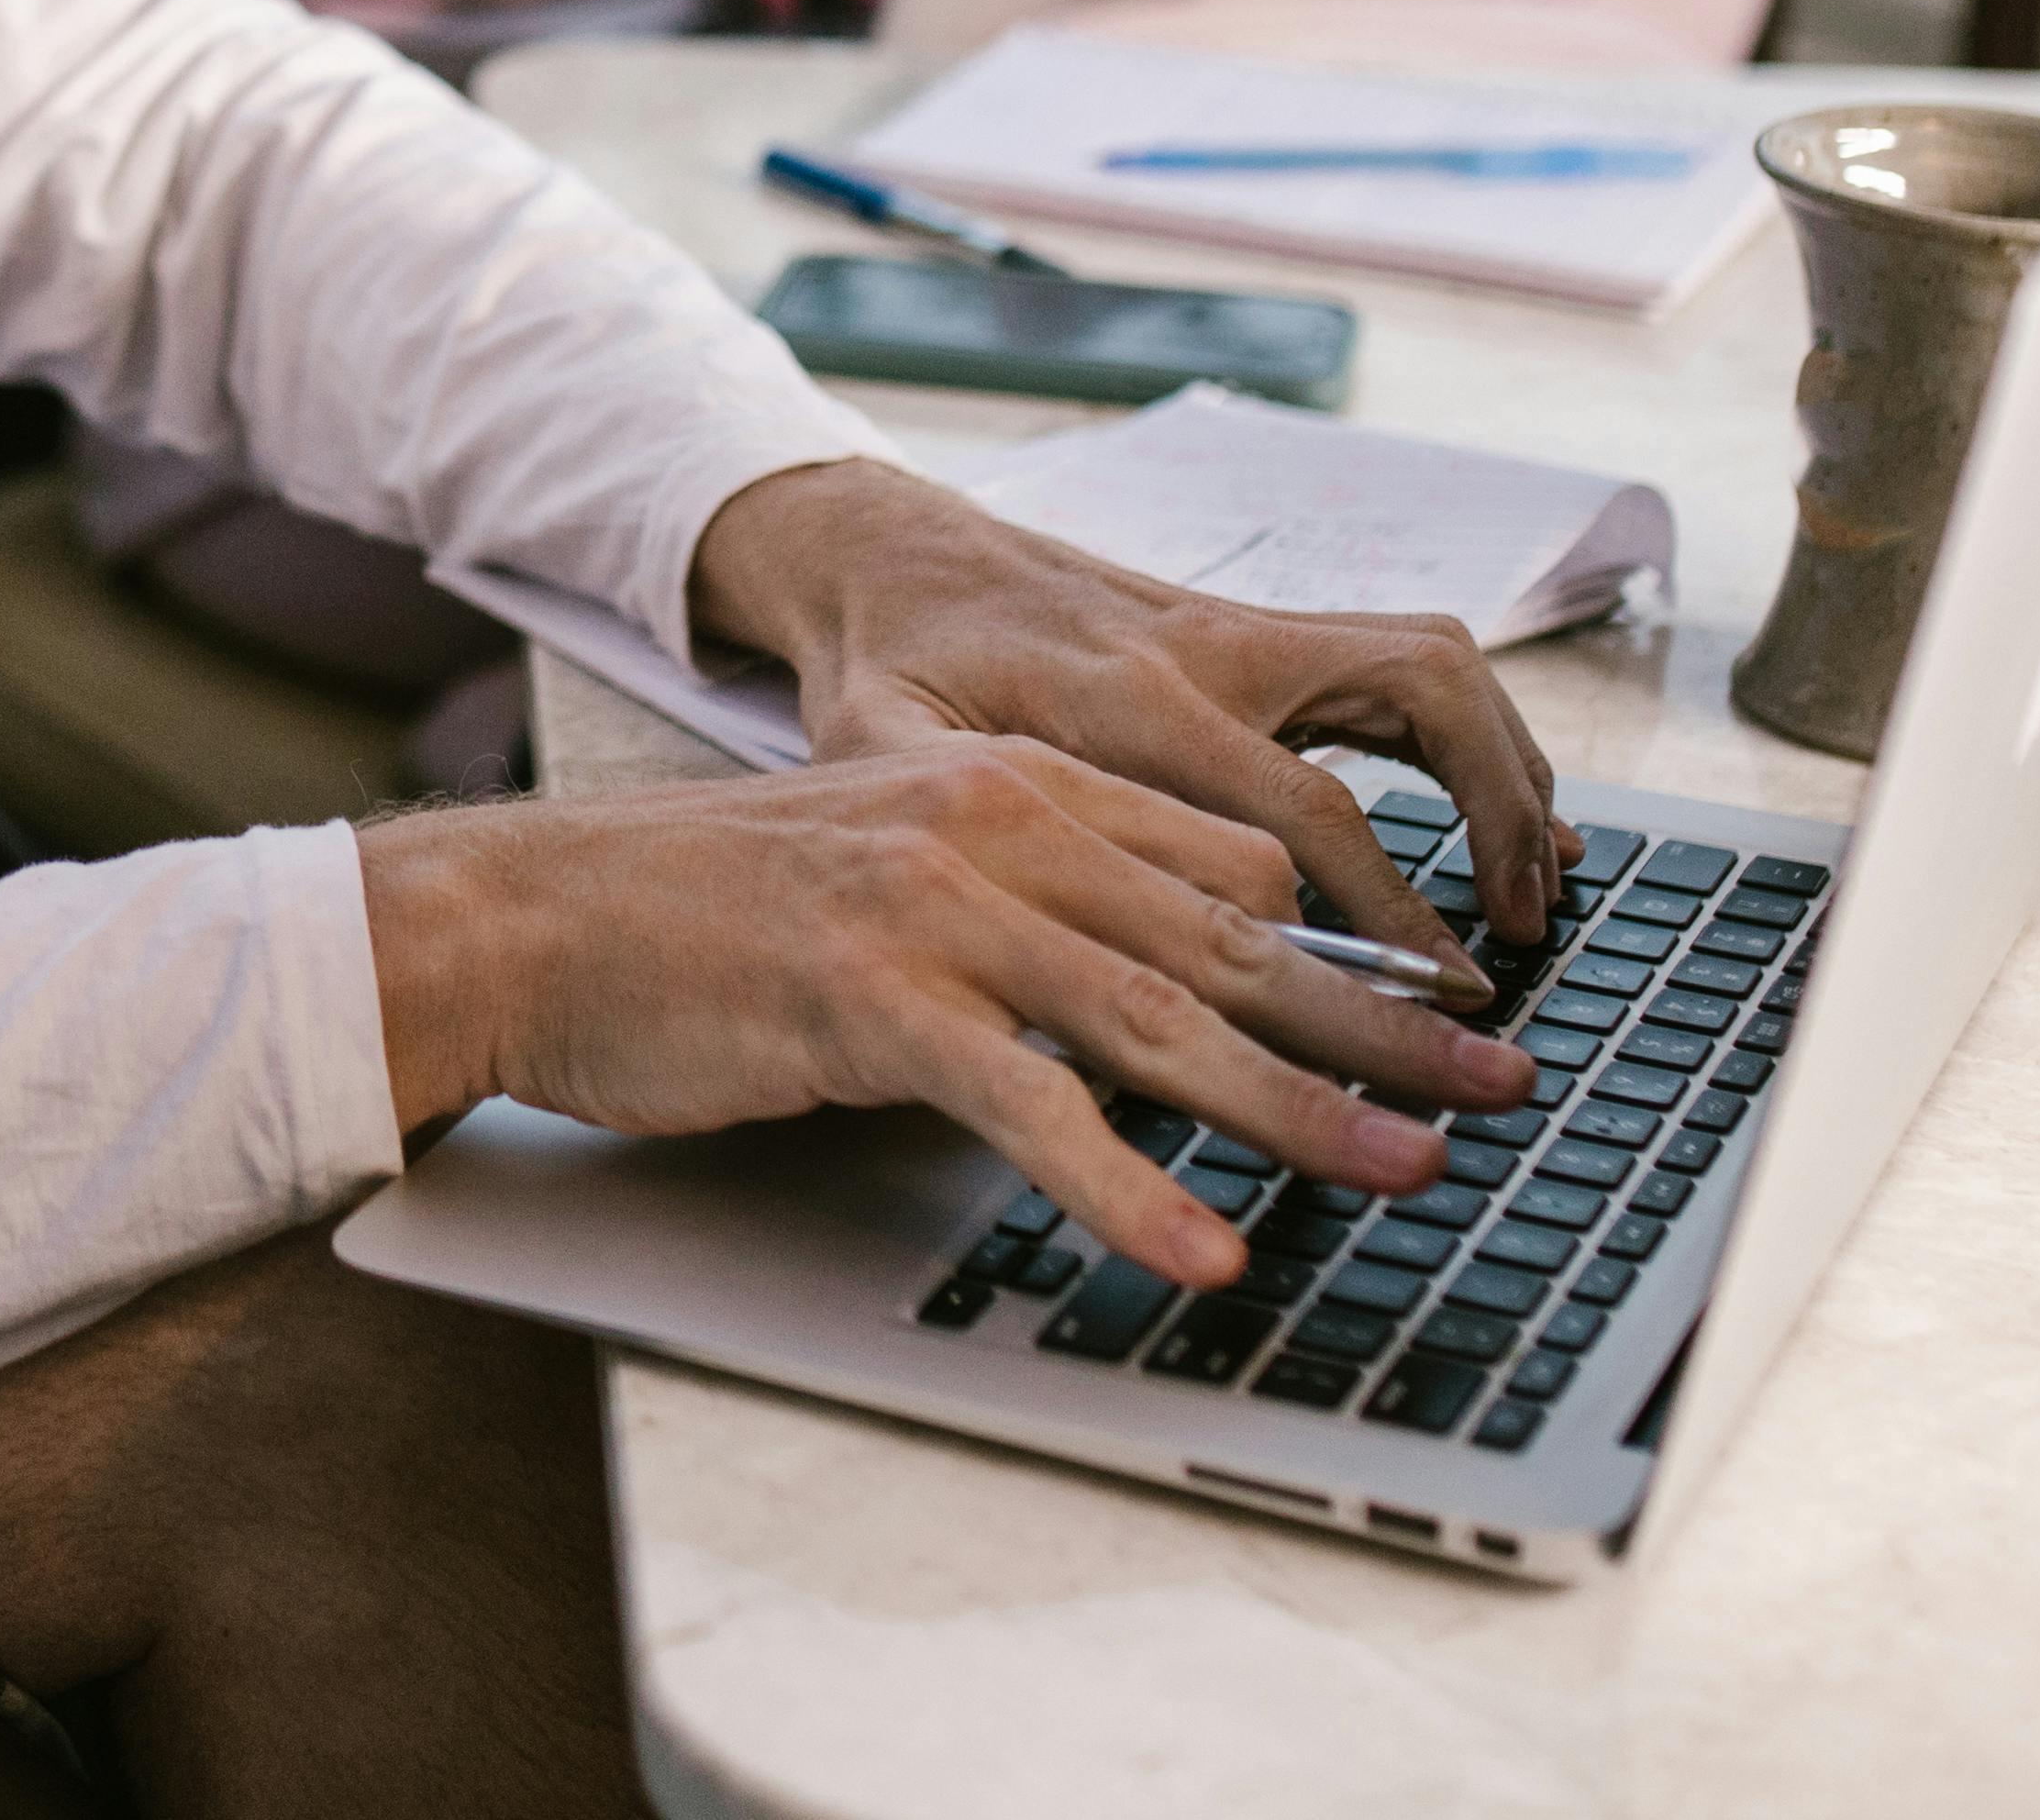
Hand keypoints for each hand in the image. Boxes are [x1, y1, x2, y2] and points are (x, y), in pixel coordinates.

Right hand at [360, 742, 1530, 1287]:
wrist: (534, 917)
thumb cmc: (705, 914)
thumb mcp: (892, 869)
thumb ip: (1022, 906)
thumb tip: (1153, 998)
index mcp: (1011, 787)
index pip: (1230, 864)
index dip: (1349, 948)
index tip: (1444, 1015)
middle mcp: (993, 824)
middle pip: (1232, 940)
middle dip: (1383, 1024)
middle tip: (1505, 1089)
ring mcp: (934, 905)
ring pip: (1159, 1018)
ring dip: (1299, 1111)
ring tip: (1408, 1171)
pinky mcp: (868, 997)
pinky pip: (1028, 1105)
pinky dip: (1123, 1188)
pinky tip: (1196, 1252)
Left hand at [688, 456, 1576, 950]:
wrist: (885, 553)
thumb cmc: (883, 664)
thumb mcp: (878, 748)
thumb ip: (950, 826)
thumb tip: (1028, 946)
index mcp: (1127, 693)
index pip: (1304, 802)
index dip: (1390, 907)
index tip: (1446, 992)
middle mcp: (1208, 644)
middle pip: (1421, 692)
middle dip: (1498, 808)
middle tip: (1527, 929)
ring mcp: (1244, 627)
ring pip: (1434, 662)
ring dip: (1507, 763)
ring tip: (1537, 888)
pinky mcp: (1258, 631)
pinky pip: (1403, 665)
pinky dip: (1471, 739)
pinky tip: (1501, 824)